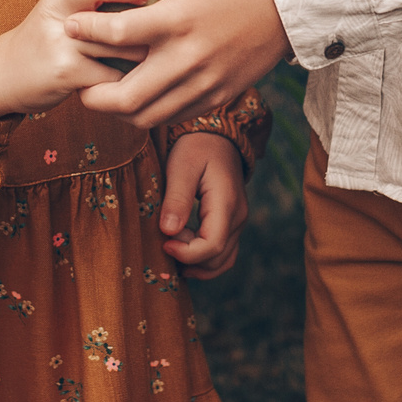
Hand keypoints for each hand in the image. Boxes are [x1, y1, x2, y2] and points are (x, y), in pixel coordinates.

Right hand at [0, 0, 147, 119]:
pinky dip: (128, 75)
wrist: (9, 74)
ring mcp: (58, 42)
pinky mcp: (65, 72)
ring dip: (141, 41)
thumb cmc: (53, 34)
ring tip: (153, 43)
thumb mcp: (65, 1)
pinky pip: (111, 71)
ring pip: (111, 35)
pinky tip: (133, 75)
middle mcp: (54, 10)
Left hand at [61, 0, 292, 129]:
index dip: (85, 31)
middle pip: (127, 97)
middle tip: (78, 78)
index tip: (70, 25)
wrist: (288, 4)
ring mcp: (206, 84)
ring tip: (102, 91)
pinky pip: (172, 117)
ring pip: (147, 116)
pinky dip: (147, 112)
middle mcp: (191, 59)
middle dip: (92, 93)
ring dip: (117, 109)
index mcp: (179, 19)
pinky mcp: (216, 97)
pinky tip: (136, 96)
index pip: (117, 33)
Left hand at [159, 132, 247, 280]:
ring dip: (197, 263)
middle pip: (218, 258)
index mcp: (227, 203)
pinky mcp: (232, 224)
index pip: (212, 245)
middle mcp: (238, 217)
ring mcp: (238, 222)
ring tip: (172, 250)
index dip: (186, 252)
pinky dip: (205, 260)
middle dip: (188, 257)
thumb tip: (169, 231)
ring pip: (223, 261)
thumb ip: (177, 199)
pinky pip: (223, 253)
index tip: (163, 243)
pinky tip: (183, 253)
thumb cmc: (196, 148)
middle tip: (165, 240)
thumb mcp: (181, 167)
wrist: (215, 137)